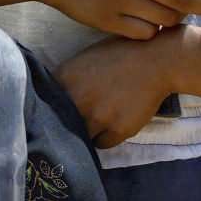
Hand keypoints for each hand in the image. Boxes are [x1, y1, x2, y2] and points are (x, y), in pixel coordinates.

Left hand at [55, 30, 179, 147]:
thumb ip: (65, 81)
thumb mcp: (83, 60)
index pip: (45, 104)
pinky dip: (105, 137)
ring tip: (98, 121)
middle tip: (75, 124)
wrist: (156, 60)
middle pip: (61, 125)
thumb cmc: (119, 56)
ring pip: (81, 138)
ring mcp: (98, 116)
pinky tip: (113, 123)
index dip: (50, 112)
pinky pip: (102, 144)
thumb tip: (51, 101)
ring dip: (87, 133)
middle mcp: (77, 99)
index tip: (55, 116)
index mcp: (64, 78)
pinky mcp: (118, 129)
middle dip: (67, 126)